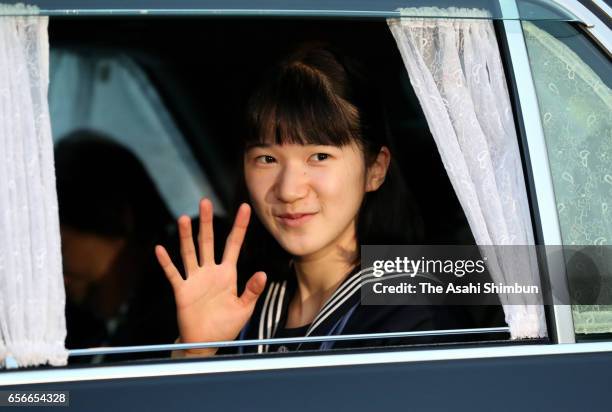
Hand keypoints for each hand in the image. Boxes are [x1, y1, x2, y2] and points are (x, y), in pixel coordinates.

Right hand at [155, 199, 266, 355]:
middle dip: (207, 222)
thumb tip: (262, 274)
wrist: (206, 342)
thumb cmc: (226, 325)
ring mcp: (195, 279)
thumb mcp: (244, 308)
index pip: (234, 244)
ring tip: (183, 218)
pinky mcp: (182, 291)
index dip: (239, 226)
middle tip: (205, 202)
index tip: (245, 207)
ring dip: (186, 236)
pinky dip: (166, 262)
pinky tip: (160, 249)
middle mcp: (210, 271)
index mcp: (227, 273)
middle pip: (208, 241)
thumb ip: (252, 291)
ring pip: (189, 252)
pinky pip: (173, 274)